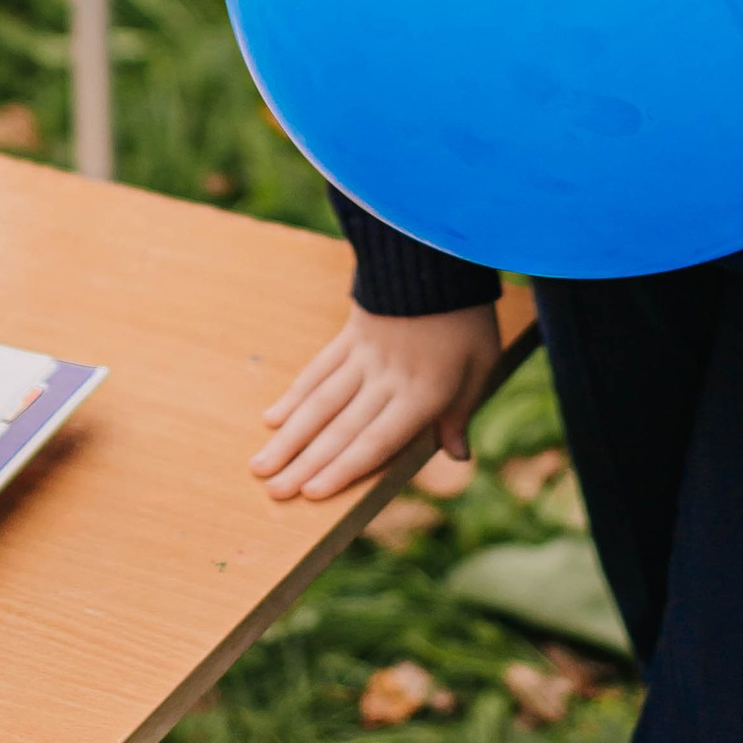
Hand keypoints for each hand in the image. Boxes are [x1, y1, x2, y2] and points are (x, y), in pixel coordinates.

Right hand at [251, 302, 501, 502]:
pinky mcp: (350, 334)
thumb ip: (462, 412)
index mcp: (423, 392)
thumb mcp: (481, 364)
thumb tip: (458, 457)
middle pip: (340, 427)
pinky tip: (273, 418)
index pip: (377, 440)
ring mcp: (363, 355)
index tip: (312, 493)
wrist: (440, 249)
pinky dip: (294, 396)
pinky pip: (318, 369)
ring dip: (288, 436)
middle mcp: (387, 378)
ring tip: (261, 464)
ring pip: (320, 402)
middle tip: (271, 491)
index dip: (344, 468)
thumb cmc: (467, 314)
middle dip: (303, 463)